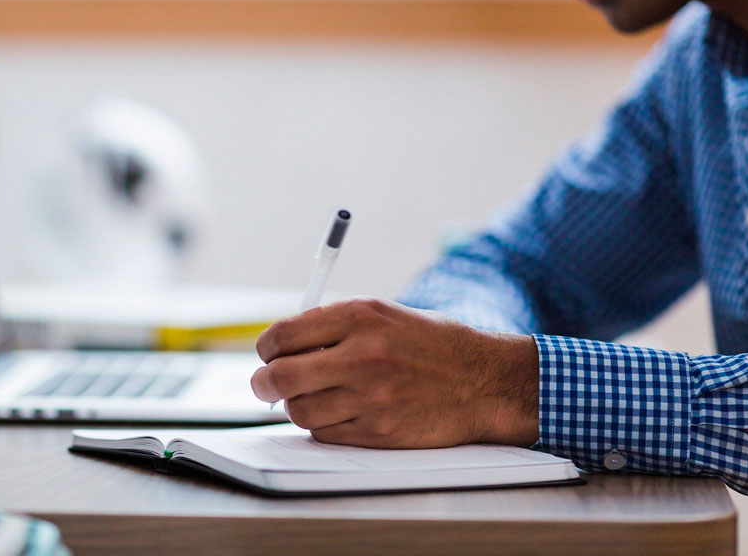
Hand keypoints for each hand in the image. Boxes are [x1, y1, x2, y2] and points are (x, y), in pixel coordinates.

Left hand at [250, 297, 538, 447]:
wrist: (483, 381)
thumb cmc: (430, 344)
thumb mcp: (383, 315)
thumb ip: (333, 325)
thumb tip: (280, 346)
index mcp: (360, 316)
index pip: (283, 335)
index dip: (266, 348)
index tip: (267, 354)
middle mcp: (362, 355)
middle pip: (280, 376)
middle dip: (264, 383)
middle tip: (265, 384)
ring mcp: (370, 397)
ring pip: (299, 410)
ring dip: (297, 405)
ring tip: (314, 396)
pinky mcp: (378, 432)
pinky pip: (325, 433)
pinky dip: (323, 425)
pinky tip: (340, 411)